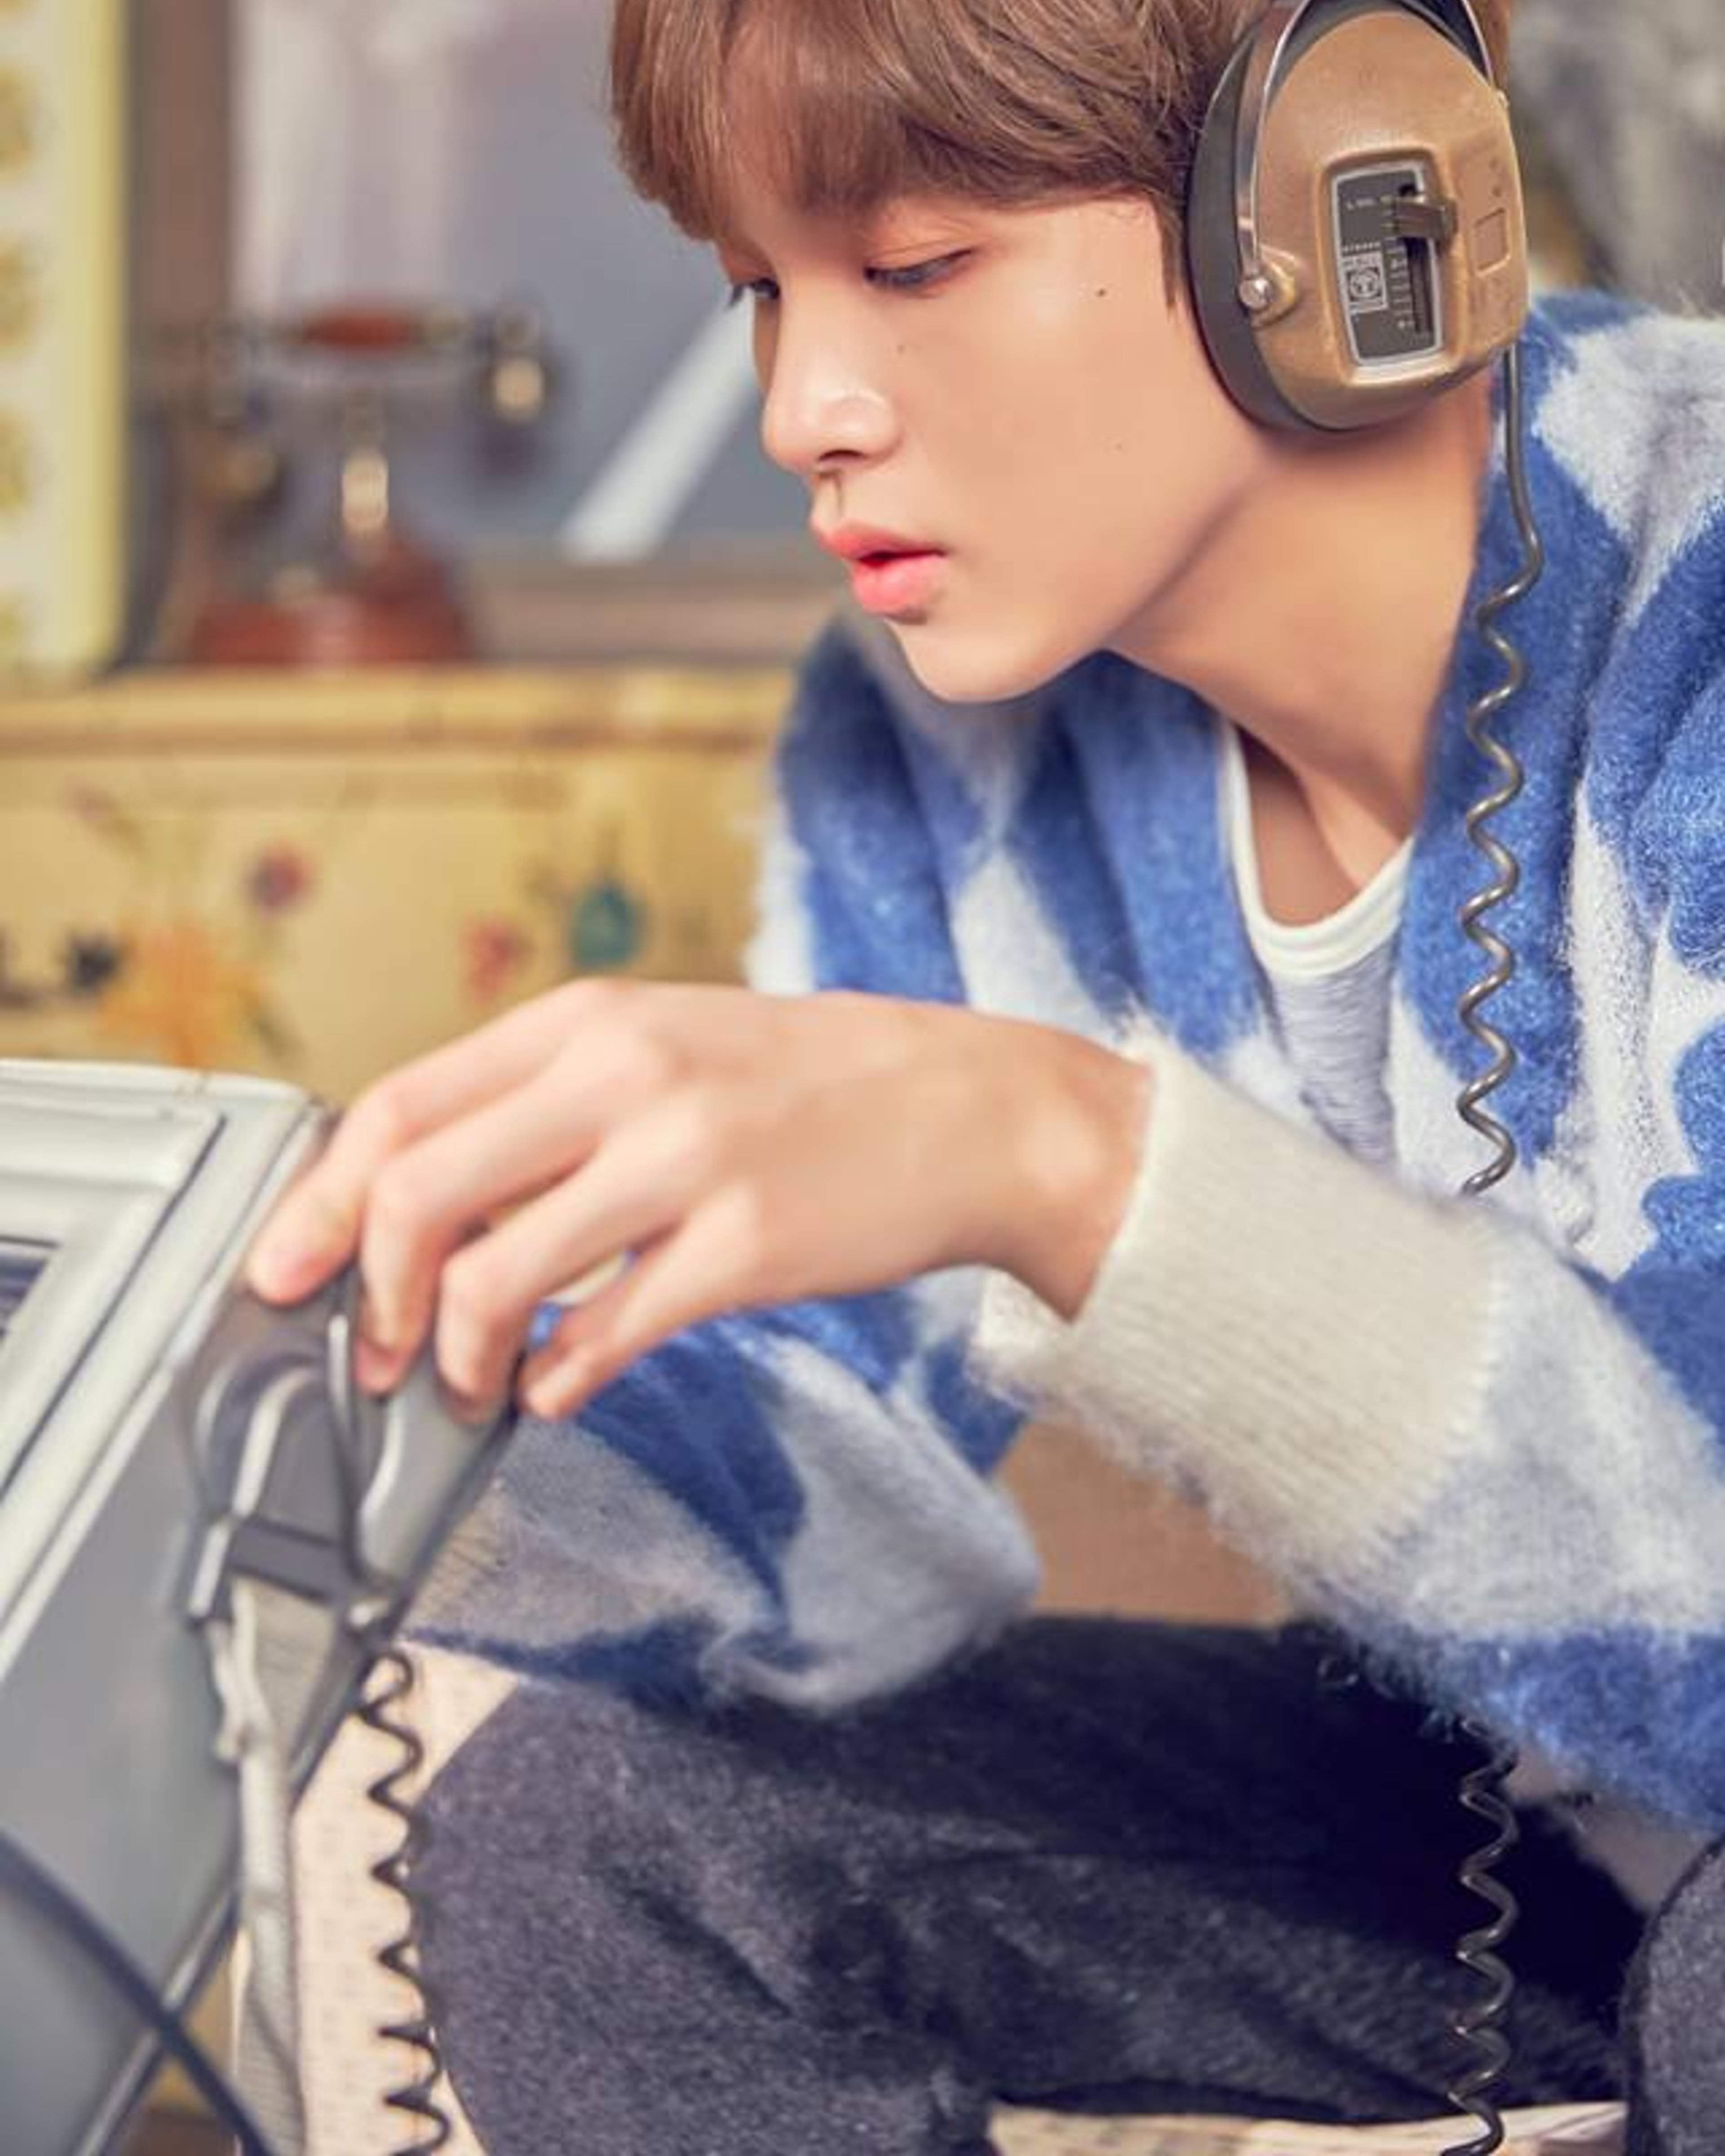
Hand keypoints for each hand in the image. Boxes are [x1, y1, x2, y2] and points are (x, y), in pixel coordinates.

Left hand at [241, 977, 1148, 1420]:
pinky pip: (604, 1333)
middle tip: (376, 1355)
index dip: (319, 1202)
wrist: (968, 1104)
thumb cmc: (801, 1083)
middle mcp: (624, 1075)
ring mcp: (687, 1159)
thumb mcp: (661, 1046)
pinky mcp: (745, 1246)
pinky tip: (558, 1390)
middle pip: (419, 1190)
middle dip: (371, 1295)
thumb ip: (544, 1106)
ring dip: (455, 1358)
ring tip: (470, 1387)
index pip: (399, 1107)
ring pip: (495, 1276)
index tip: (283, 1272)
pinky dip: (557, 1380)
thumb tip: (421, 1200)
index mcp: (588, 1020)